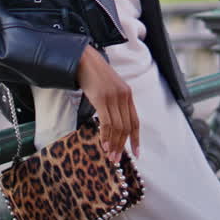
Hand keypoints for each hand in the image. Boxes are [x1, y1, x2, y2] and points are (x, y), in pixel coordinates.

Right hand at [76, 45, 139, 162]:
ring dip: (114, 143)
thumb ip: (114, 102)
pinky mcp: (102, 98)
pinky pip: (106, 121)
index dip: (136, 139)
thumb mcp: (109, 88)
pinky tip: (103, 144)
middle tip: (116, 159)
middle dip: (122, 145)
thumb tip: (113, 123)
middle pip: (126, 127)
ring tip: (110, 156)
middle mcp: (123, 96)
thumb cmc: (94, 76)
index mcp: (128, 95)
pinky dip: (106, 135)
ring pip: (117, 126)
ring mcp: (113, 97)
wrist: (83, 60)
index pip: (135, 121)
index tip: (136, 153)